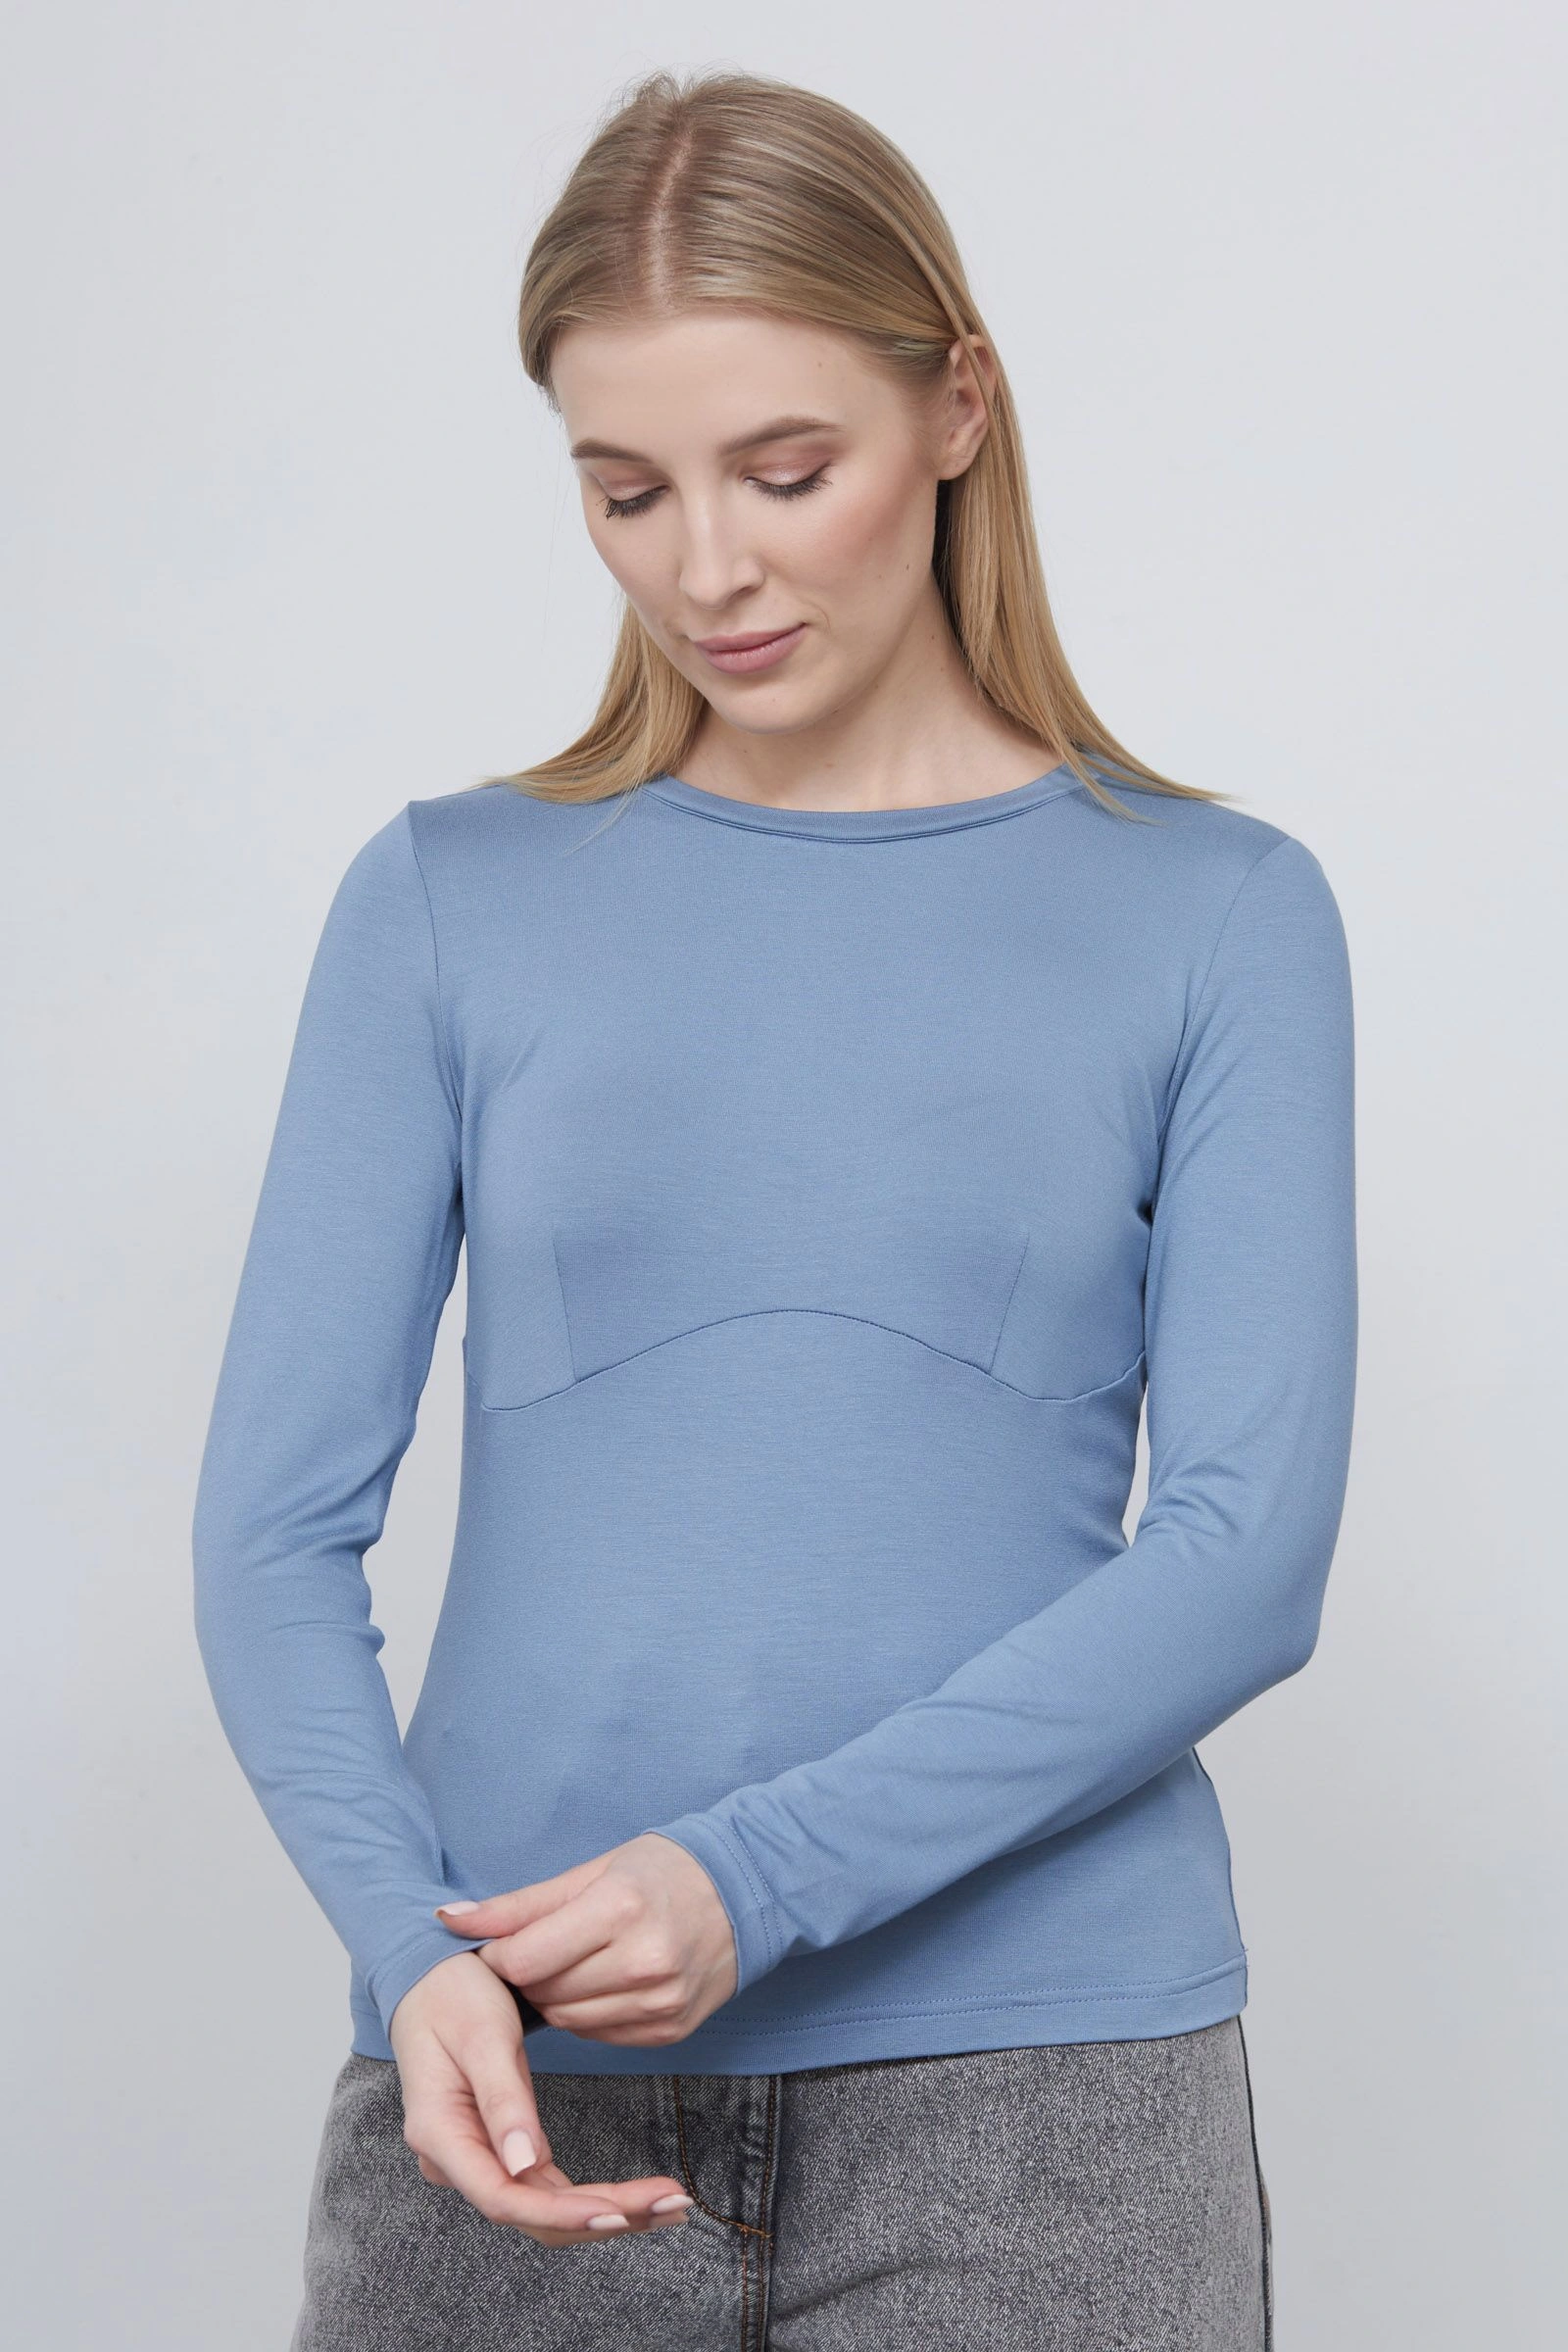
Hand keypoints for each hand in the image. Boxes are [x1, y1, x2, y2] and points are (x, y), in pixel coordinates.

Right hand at [388, 1951, 694, 2245]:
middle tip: (672, 2210)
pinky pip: (545, 2187)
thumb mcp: (482, 2034)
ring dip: (607, 2211)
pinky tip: (634, 2198)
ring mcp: (477, 2157)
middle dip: (603, 2218)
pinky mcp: (499, 2148)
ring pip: (544, 2207)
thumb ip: (502, 2099)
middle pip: (532, 2213)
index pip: (504, 2198)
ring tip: (670, 2208)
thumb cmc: (452, 1994)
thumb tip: (524, 2167)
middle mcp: (454, 2160)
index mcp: (440, 2135)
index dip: (563, 2213)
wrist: (430, 1973)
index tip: (620, 2214)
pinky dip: (591, 2195)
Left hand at [433, 1832, 738, 2045]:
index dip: (501, 1956)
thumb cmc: (663, 1872)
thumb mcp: (592, 1871)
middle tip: (539, 1952)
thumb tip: (448, 1920)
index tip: (502, 1945)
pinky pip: (601, 2036)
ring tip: (573, 1964)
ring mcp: (662, 2001)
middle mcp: (644, 1960)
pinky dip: (589, 2013)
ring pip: (569, 2021)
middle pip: (545, 1993)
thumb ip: (518, 1905)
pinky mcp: (671, 2030)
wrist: (743, 1892)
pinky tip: (603, 1983)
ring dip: (557, 1997)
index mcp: (619, 1908)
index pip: (526, 1959)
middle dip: (530, 1976)